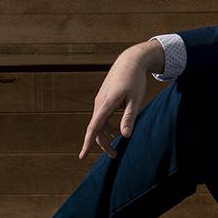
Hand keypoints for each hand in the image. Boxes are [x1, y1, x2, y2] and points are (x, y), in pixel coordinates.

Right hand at [79, 40, 164, 158]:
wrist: (130, 61)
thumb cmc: (135, 80)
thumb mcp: (135, 100)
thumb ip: (129, 118)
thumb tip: (124, 136)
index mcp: (106, 104)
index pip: (94, 128)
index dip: (88, 143)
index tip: (82, 156)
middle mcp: (100, 103)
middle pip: (97, 128)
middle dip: (103, 143)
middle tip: (114, 155)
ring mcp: (100, 100)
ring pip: (100, 122)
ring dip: (108, 133)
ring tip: (119, 139)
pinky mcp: (104, 98)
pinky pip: (103, 115)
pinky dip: (109, 124)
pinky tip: (119, 127)